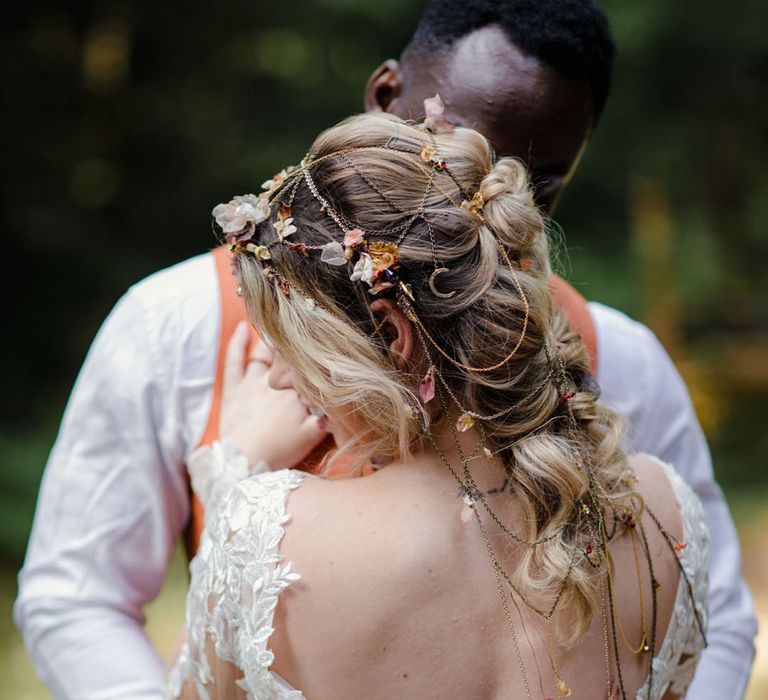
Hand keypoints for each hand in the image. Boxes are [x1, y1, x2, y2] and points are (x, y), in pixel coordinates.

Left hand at [220, 322, 327, 468]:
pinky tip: (243, 327)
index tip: (326, 345)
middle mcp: (276, 380)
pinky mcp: (233, 387)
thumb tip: (344, 396)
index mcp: (297, 390)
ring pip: (264, 352)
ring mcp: (252, 381)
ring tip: (281, 325)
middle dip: (298, 345)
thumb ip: (330, 414)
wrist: (243, 464)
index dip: (318, 356)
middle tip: (308, 331)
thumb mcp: (313, 436)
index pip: (310, 366)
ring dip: (273, 339)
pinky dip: (237, 342)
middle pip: (289, 355)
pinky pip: (234, 359)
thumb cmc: (280, 451)